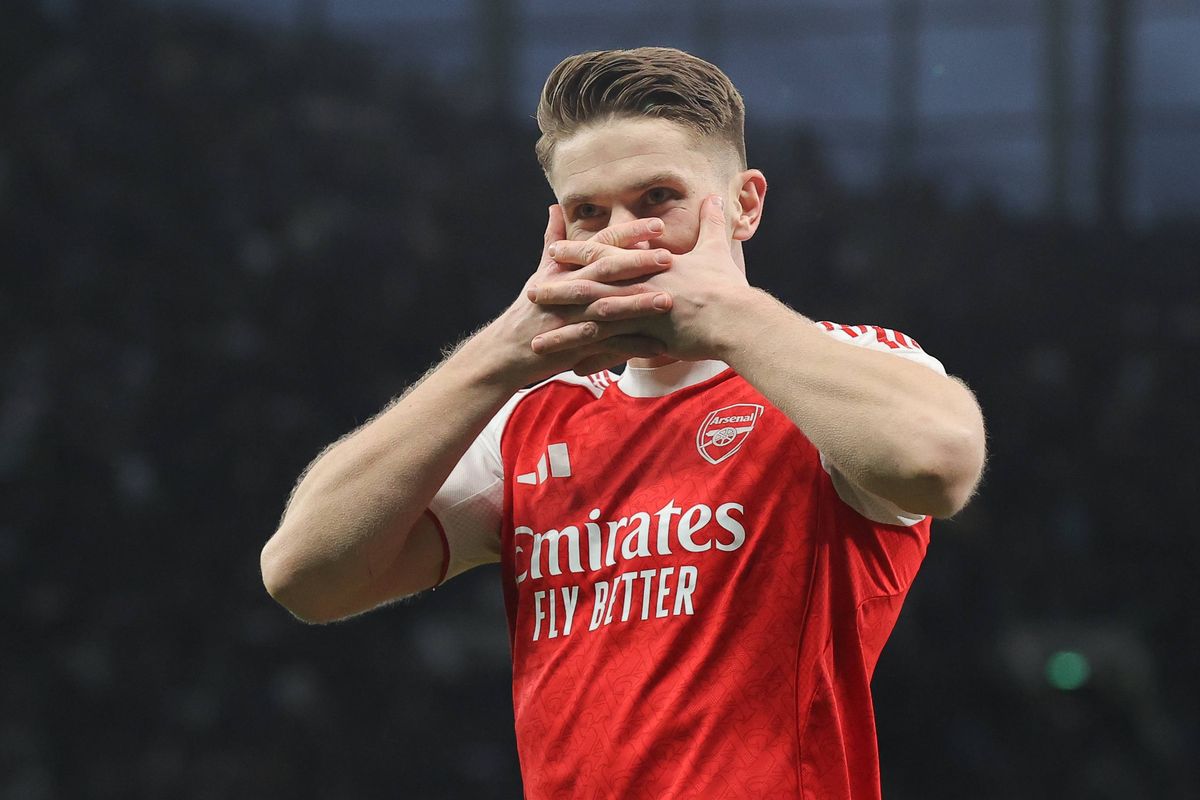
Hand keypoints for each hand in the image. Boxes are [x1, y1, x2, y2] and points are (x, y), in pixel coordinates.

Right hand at [477, 206, 676, 385]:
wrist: (507, 351)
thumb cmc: (529, 310)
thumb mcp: (541, 274)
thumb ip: (552, 240)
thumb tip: (554, 208)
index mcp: (565, 269)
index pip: (599, 244)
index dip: (627, 233)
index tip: (657, 225)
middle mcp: (569, 290)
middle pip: (605, 271)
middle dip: (637, 262)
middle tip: (668, 256)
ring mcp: (571, 319)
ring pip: (608, 307)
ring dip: (637, 304)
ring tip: (667, 300)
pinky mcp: (575, 347)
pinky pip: (608, 346)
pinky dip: (632, 347)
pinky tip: (659, 346)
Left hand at [530, 196, 751, 361]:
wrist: (736, 318)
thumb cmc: (727, 286)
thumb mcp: (716, 249)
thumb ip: (711, 224)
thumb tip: (714, 198)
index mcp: (646, 265)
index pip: (604, 254)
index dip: (576, 252)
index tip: (553, 251)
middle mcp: (636, 286)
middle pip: (587, 287)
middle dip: (557, 290)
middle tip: (530, 291)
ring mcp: (638, 313)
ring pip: (591, 322)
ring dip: (563, 331)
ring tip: (537, 340)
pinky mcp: (645, 339)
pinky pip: (612, 351)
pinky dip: (591, 359)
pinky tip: (572, 368)